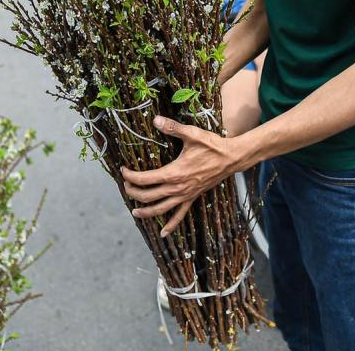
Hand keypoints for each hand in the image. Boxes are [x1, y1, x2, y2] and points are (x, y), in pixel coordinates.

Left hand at [121, 116, 244, 235]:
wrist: (231, 158)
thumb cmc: (211, 146)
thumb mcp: (192, 134)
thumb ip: (172, 128)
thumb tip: (155, 119)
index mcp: (174, 173)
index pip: (145, 179)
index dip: (130, 176)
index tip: (123, 170)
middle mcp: (177, 188)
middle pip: (148, 196)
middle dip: (133, 192)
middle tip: (125, 186)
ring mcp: (185, 195)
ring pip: (161, 209)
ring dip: (146, 212)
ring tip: (134, 213)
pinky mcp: (192, 198)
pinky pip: (180, 215)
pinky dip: (171, 225)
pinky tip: (163, 234)